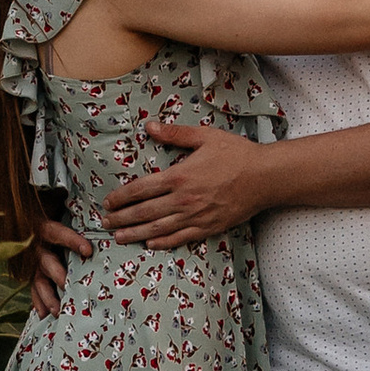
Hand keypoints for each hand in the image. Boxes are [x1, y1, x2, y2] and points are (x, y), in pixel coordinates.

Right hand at [22, 215, 88, 315]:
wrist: (33, 224)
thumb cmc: (61, 220)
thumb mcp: (66, 217)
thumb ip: (81, 221)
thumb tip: (109, 223)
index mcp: (45, 229)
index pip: (57, 233)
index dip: (71, 241)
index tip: (88, 250)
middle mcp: (38, 247)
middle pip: (46, 262)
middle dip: (57, 275)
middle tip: (68, 286)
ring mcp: (34, 264)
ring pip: (38, 281)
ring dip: (47, 297)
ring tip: (58, 311)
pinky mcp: (34, 276)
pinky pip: (34, 291)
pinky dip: (39, 303)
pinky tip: (43, 315)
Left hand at [101, 120, 267, 247]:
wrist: (264, 178)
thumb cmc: (236, 154)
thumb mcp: (205, 137)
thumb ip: (175, 134)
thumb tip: (149, 127)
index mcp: (179, 176)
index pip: (141, 189)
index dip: (121, 197)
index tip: (108, 202)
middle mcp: (183, 200)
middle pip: (144, 212)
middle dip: (121, 218)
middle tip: (105, 223)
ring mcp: (195, 216)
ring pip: (158, 229)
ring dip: (135, 234)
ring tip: (119, 237)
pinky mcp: (208, 227)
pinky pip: (180, 238)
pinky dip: (163, 242)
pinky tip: (150, 243)